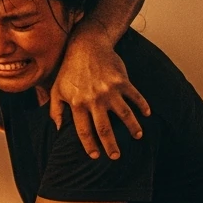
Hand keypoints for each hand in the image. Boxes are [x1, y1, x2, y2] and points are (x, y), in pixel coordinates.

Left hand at [49, 28, 150, 158]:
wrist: (86, 45)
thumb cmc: (69, 70)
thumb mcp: (57, 90)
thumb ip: (55, 111)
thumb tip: (58, 129)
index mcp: (77, 103)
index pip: (84, 131)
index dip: (90, 145)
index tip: (95, 156)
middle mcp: (94, 99)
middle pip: (104, 128)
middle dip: (111, 145)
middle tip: (116, 156)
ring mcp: (109, 90)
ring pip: (124, 114)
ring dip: (133, 127)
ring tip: (137, 136)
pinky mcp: (122, 81)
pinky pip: (135, 96)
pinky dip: (142, 106)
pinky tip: (146, 114)